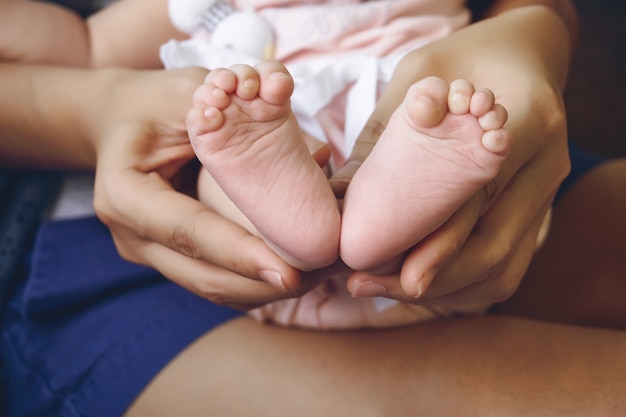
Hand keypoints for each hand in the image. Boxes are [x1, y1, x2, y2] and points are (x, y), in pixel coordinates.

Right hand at [90, 67, 331, 309]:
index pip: (191, 232)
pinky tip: (296, 272)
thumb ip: (248, 120)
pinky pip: (215, 281)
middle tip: (323, 276)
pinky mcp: (168, 258)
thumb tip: (321, 155)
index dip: (241, 255)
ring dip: (267, 290)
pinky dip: (255, 282)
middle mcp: (131, 235)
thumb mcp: (195, 94)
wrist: (117, 121)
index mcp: (125, 193)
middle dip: (266, 284)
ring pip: (213, 289)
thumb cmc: (155, 103)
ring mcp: (148, 252)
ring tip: (319, 277)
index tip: (292, 273)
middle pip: (204, 277)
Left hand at [331, 5, 571, 306]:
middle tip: (366, 286)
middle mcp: (548, 167)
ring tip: (382, 289)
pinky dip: (460, 284)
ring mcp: (546, 193)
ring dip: (443, 290)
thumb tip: (338, 192)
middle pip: (495, 249)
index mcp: (531, 122)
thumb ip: (390, 130)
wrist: (522, 55)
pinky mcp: (533, 211)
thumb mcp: (423, 74)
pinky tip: (415, 283)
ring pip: (503, 270)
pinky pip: (505, 265)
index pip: (483, 198)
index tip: (397, 277)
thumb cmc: (467, 56)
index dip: (441, 246)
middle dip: (432, 280)